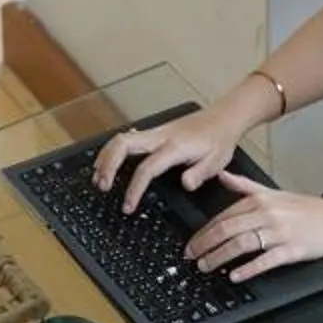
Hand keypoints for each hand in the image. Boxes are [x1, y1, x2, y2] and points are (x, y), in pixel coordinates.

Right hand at [93, 97, 255, 213]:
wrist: (223, 117)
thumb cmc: (219, 139)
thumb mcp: (217, 161)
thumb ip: (200, 174)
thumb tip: (186, 184)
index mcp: (175, 146)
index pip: (147, 168)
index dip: (134, 188)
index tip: (128, 205)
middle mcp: (161, 136)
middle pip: (123, 144)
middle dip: (108, 165)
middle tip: (102, 186)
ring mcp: (155, 132)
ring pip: (120, 139)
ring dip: (106, 157)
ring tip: (98, 177)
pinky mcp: (153, 132)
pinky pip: (126, 138)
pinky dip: (112, 150)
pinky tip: (108, 162)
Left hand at [182, 172, 322, 282]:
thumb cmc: (306, 209)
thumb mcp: (272, 192)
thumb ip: (244, 185)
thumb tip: (221, 176)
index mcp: (259, 201)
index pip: (223, 216)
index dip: (203, 231)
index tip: (191, 243)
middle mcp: (267, 214)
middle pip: (227, 229)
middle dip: (204, 244)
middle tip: (190, 256)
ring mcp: (279, 233)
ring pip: (241, 244)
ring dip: (219, 257)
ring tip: (205, 267)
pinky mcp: (291, 250)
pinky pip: (265, 260)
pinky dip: (248, 269)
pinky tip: (235, 275)